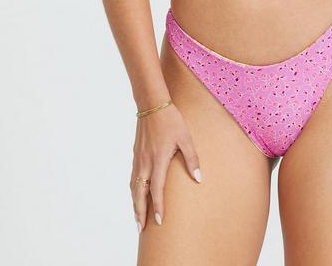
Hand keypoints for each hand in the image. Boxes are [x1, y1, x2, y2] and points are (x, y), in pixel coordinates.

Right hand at [130, 102, 201, 230]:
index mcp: (158, 160)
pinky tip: (136, 194)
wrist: (152, 104)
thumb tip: (198, 178)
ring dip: (135, 203)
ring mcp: (138, 158)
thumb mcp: (186, 138)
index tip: (159, 221)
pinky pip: (133, 177)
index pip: (157, 189)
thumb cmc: (171, 120)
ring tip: (137, 217)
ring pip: (134, 186)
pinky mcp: (136, 153)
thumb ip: (192, 159)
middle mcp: (145, 162)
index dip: (157, 207)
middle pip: (139, 193)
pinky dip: (133, 190)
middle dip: (140, 212)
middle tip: (141, 228)